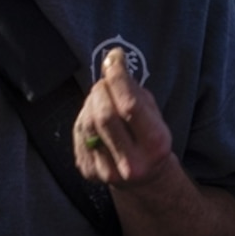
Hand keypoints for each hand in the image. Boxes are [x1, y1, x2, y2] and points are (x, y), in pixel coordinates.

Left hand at [74, 46, 177, 188]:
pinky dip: (84, 118)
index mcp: (155, 144)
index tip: (114, 57)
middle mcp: (132, 163)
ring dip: (91, 103)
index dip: (118, 76)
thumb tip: (112, 60)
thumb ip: (134, 89)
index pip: (130, 105)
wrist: (144, 178)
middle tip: (106, 84)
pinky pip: (78, 133)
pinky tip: (94, 119)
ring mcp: (107, 170)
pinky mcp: (88, 171)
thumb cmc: (149, 138)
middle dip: (101, 90)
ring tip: (102, 101)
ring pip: (87, 122)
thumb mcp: (153, 114)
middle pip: (104, 114)